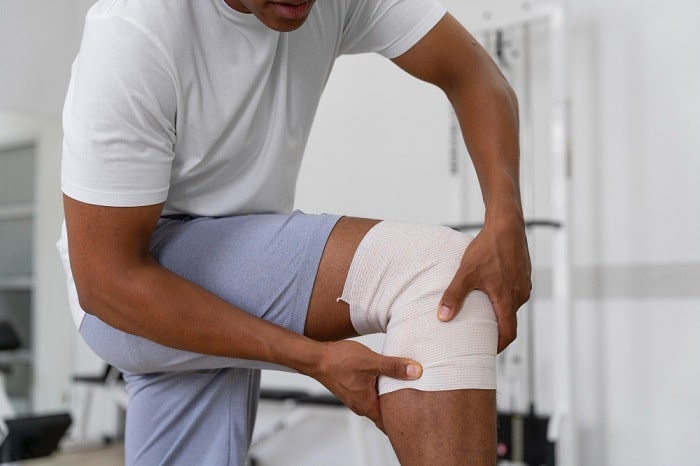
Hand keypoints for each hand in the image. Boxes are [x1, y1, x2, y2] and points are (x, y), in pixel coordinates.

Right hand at [309, 340, 421, 430]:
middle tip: (415, 398)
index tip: (417, 412)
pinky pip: (370, 394)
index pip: (390, 423)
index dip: (404, 420)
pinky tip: (385, 377)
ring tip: (403, 385)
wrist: (316, 357)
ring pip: (377, 402)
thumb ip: (394, 367)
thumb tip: (415, 371)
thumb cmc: (338, 361)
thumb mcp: (371, 361)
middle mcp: (361, 405)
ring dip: (388, 396)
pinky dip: (379, 389)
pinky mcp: (353, 389)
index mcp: (367, 405)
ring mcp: (355, 398)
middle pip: (385, 413)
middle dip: (399, 408)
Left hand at [438, 215, 531, 352]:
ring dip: (498, 311)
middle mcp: (519, 294)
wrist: (506, 225)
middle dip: (495, 329)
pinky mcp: (523, 275)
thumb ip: (454, 296)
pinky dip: (502, 297)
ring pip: (511, 305)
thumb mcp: (466, 273)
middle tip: (479, 334)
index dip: (497, 346)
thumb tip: (443, 317)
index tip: (486, 351)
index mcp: (508, 299)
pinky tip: (488, 291)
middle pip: (509, 320)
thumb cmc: (489, 248)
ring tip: (480, 312)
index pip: (508, 333)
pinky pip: (513, 293)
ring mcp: (523, 284)